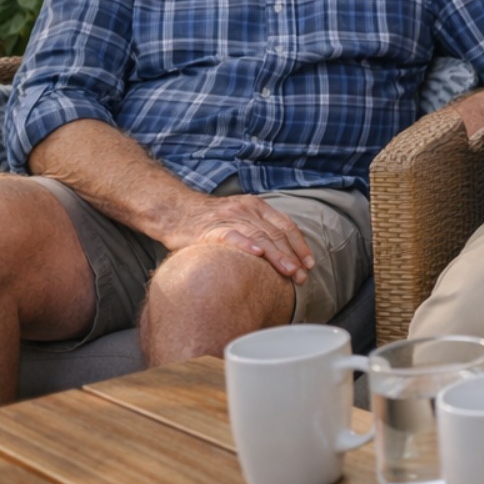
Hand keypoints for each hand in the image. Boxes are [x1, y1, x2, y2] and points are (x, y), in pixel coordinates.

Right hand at [160, 194, 314, 283]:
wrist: (174, 212)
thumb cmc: (209, 222)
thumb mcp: (240, 219)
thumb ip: (259, 231)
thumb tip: (282, 256)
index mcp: (257, 207)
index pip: (286, 226)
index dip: (300, 245)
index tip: (309, 264)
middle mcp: (247, 209)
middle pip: (277, 233)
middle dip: (293, 256)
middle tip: (302, 276)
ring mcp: (229, 218)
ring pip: (260, 236)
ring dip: (277, 256)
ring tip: (289, 272)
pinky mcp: (211, 229)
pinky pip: (232, 236)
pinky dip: (247, 245)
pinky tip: (258, 254)